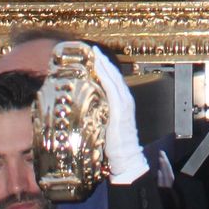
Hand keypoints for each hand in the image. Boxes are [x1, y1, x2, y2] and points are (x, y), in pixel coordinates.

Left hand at [88, 46, 146, 184]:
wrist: (125, 159)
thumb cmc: (113, 146)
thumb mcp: (105, 125)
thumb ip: (98, 115)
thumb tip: (82, 110)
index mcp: (122, 103)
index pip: (113, 81)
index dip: (105, 68)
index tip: (94, 57)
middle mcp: (125, 100)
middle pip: (114, 76)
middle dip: (104, 62)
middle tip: (93, 50)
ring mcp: (124, 105)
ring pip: (114, 79)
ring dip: (105, 66)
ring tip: (96, 55)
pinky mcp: (120, 111)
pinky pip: (113, 90)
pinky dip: (107, 78)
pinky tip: (100, 70)